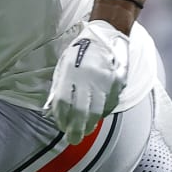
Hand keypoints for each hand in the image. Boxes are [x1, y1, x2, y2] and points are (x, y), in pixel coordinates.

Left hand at [43, 20, 128, 144]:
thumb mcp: (65, 64)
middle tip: (73, 139)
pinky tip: (97, 116)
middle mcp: (88, 78)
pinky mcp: (118, 82)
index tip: (61, 126)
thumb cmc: (81, 49)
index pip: (63, 102)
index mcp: (71, 72)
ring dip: (90, 124)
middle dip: (76, 129)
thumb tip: (54, 109)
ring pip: (97, 111)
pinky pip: (109, 104)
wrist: (107, 32)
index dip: (61, 118)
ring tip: (85, 130)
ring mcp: (105, 81)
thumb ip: (59, 86)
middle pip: (80, 111)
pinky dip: (102, 113)